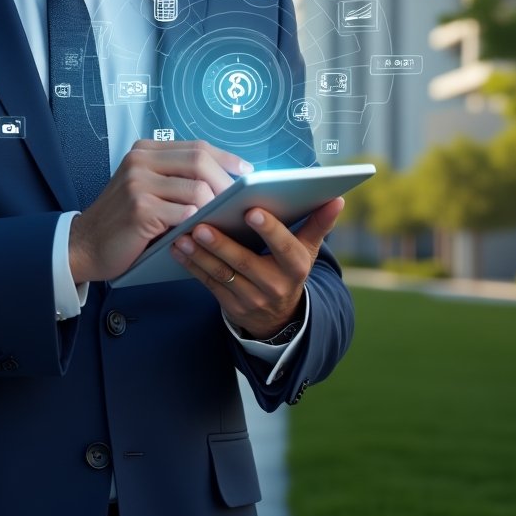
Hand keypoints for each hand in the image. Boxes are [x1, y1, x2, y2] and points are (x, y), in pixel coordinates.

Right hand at [68, 140, 250, 283]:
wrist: (85, 244)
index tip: (247, 171)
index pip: (196, 146)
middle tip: (239, 202)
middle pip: (200, 160)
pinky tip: (199, 232)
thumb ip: (175, 178)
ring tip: (220, 220)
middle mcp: (140, 161)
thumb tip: (225, 181)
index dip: (226, 158)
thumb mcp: (145, 188)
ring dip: (214, 207)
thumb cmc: (123, 221)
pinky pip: (185, 213)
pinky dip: (198, 224)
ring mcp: (138, 183)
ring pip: (197, 188)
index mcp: (144, 151)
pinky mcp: (140, 209)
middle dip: (226, 182)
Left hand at [169, 196, 344, 338]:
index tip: (252, 211)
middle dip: (223, 244)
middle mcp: (275, 285)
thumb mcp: (306, 250)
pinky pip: (209, 284)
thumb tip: (337, 198)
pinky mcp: (231, 306)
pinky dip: (192, 266)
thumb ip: (318, 224)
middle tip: (203, 224)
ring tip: (184, 235)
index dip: (270, 230)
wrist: (279, 316)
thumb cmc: (289, 268)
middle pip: (246, 263)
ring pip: (223, 275)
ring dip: (201, 255)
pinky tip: (178, 248)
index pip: (285, 247)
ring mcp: (252, 299)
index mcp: (296, 266)